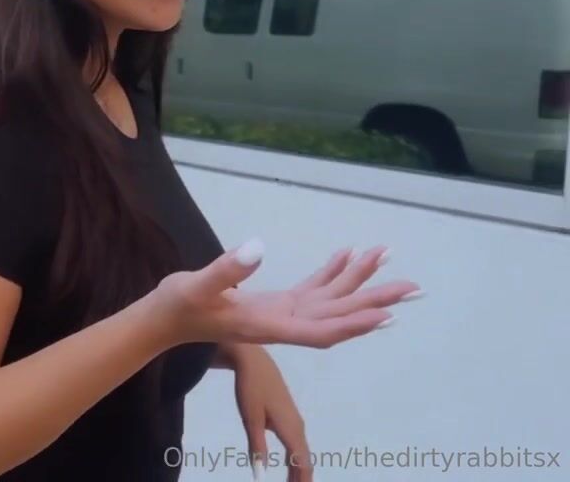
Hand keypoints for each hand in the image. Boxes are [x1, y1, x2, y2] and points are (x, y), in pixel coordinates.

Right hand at [149, 239, 418, 348]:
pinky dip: (332, 274)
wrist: (163, 319)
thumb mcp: (196, 286)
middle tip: (415, 287)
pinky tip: (347, 255)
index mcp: (268, 324)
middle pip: (337, 315)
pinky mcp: (274, 303)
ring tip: (387, 256)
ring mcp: (280, 313)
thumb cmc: (176, 306)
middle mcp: (282, 323)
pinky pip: (312, 290)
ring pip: (330, 300)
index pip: (319, 329)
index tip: (387, 315)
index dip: (353, 323)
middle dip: (375, 301)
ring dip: (360, 282)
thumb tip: (257, 247)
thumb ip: (226, 270)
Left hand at [228, 345, 312, 481]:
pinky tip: (290, 463)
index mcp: (290, 429)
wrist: (254, 362)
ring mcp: (295, 420)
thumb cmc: (251, 388)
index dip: (303, 480)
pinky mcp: (288, 415)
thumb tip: (261, 474)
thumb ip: (257, 447)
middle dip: (302, 477)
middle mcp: (297, 426)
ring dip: (299, 468)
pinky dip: (295, 456)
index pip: (303, 462)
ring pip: (301, 450)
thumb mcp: (251, 419)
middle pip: (305, 458)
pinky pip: (297, 442)